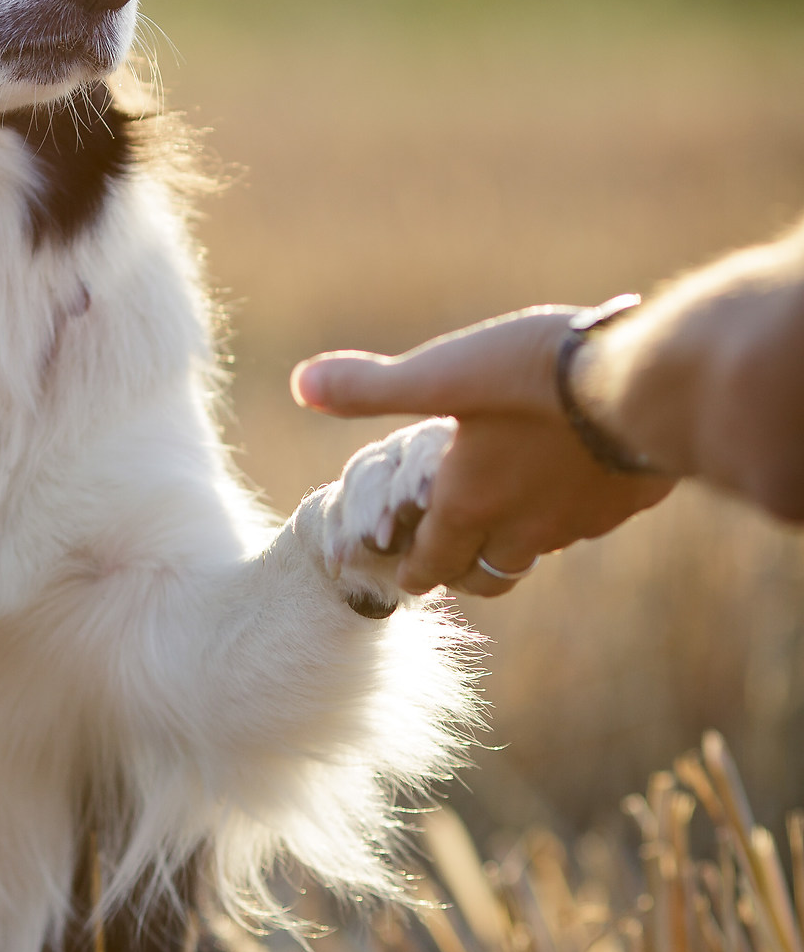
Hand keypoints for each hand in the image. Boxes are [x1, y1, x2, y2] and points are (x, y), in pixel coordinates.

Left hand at [291, 309, 676, 598]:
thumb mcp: (444, 374)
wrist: (651, 385)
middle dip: (462, 571)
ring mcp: (580, 522)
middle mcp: (523, 527)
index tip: (406, 577)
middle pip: (485, 575)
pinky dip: (573, 511)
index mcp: (469, 503)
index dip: (413, 571)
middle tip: (450, 559)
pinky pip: (591, 521)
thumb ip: (373, 387)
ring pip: (539, 550)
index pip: (431, 562)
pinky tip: (577, 479)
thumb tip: (300, 384)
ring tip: (509, 517)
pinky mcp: (627, 503)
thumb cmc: (536, 377)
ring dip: (517, 541)